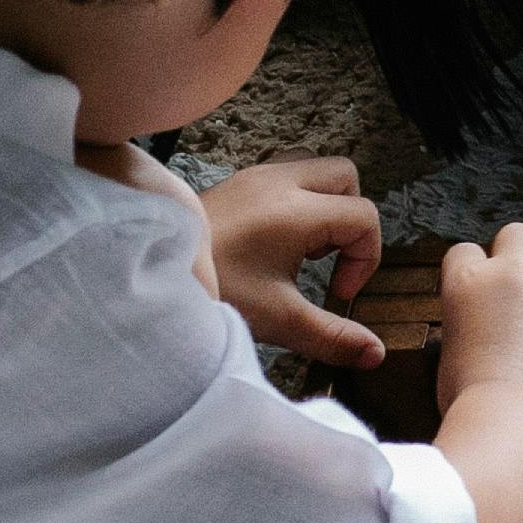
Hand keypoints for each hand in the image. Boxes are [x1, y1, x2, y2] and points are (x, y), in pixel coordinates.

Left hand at [190, 157, 388, 369]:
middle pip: (346, 177)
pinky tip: (275, 240)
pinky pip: (286, 175)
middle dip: (350, 219)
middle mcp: (279, 182)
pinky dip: (295, 200)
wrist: (146, 268)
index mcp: (296, 211)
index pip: (364, 216)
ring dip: (324, 203)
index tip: (338, 291)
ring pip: (315, 169)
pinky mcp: (238, 183)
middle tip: (327, 260)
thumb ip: (332, 335)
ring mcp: (256, 177)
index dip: (365, 257)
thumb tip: (375, 354)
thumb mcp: (278, 318)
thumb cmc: (211, 288)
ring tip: (303, 247)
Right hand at [437, 220, 522, 431]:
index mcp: (470, 283)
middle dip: (514, 253)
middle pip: (517, 235)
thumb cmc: (471, 400)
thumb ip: (469, 322)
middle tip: (513, 289)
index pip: (464, 251)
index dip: (469, 270)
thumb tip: (478, 325)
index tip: (474, 291)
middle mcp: (515, 278)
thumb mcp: (450, 352)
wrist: (515, 421)